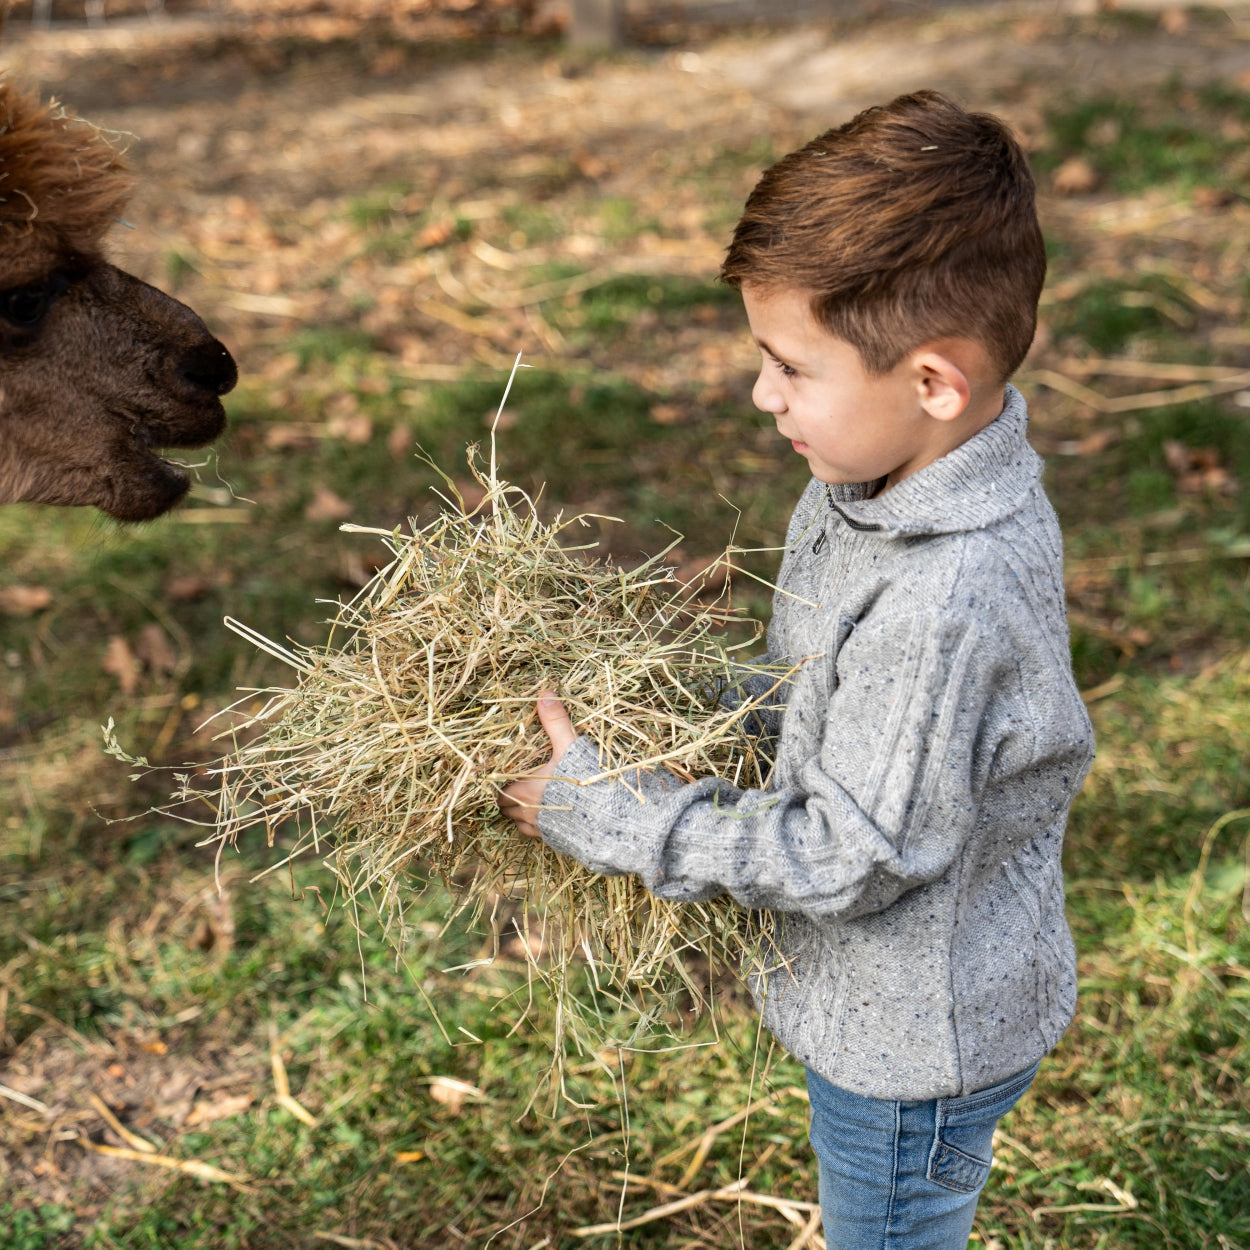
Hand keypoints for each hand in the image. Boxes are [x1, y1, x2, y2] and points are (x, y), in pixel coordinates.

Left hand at [498, 693, 576, 838]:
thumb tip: (545, 694)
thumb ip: (556, 722)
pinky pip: (541, 836)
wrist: (609, 821)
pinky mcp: (558, 842)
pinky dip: (542, 827)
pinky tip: (555, 818)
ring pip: (522, 825)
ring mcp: (543, 831)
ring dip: (525, 815)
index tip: (507, 778)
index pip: (500, 792)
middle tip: (521, 788)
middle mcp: (529, 813)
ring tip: (536, 803)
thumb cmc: (584, 783)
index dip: (501, 785)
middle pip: (508, 810)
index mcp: (524, 791)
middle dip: (511, 801)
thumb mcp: (569, 747)